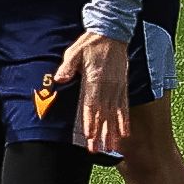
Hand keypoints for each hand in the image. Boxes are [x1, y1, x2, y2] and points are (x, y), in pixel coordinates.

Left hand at [55, 25, 136, 160]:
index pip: (91, 106)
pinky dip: (124, 120)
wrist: (112, 33)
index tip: (90, 137)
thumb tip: (58, 78)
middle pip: (103, 115)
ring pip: (114, 114)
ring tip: (112, 147)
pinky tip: (125, 133)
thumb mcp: (75, 52)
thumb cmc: (91, 43)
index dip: (90, 122)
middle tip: (98, 150)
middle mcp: (107, 87)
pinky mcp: (122, 86)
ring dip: (113, 132)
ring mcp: (117, 88)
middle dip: (100, 134)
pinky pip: (124, 107)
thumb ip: (68, 67)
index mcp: (94, 80)